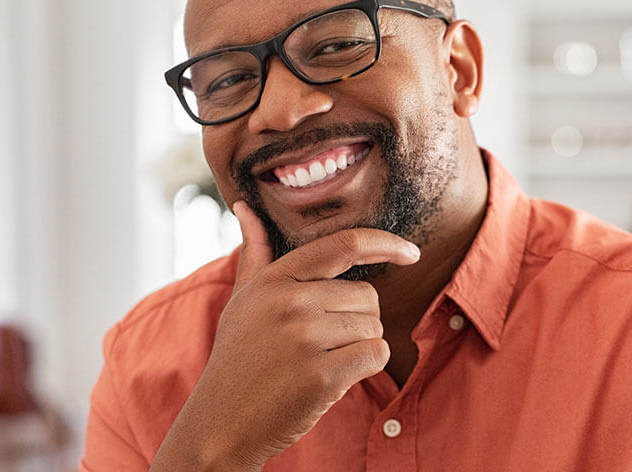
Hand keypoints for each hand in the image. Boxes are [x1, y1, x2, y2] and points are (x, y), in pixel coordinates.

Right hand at [150, 202, 419, 470]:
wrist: (220, 424)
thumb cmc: (238, 359)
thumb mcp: (241, 300)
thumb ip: (255, 253)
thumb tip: (245, 207)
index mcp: (274, 280)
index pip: (343, 245)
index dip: (385, 243)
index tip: (411, 252)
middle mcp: (289, 302)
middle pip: (368, 295)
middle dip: (359, 320)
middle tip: (321, 345)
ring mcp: (305, 338)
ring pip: (374, 326)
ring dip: (360, 346)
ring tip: (320, 361)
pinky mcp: (322, 375)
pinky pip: (377, 354)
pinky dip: (366, 367)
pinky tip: (334, 378)